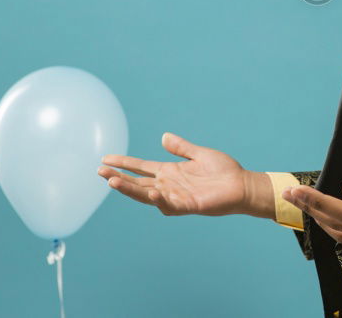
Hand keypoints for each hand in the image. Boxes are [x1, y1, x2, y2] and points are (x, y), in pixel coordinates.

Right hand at [98, 132, 249, 216]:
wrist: (242, 185)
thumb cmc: (223, 171)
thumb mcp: (199, 154)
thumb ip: (181, 148)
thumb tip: (163, 136)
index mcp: (170, 172)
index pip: (141, 167)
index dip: (124, 163)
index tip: (105, 158)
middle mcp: (169, 185)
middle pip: (137, 182)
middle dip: (118, 178)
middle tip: (99, 171)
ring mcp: (176, 196)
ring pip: (146, 194)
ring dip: (129, 189)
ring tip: (112, 182)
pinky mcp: (187, 205)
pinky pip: (168, 204)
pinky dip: (158, 199)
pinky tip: (150, 191)